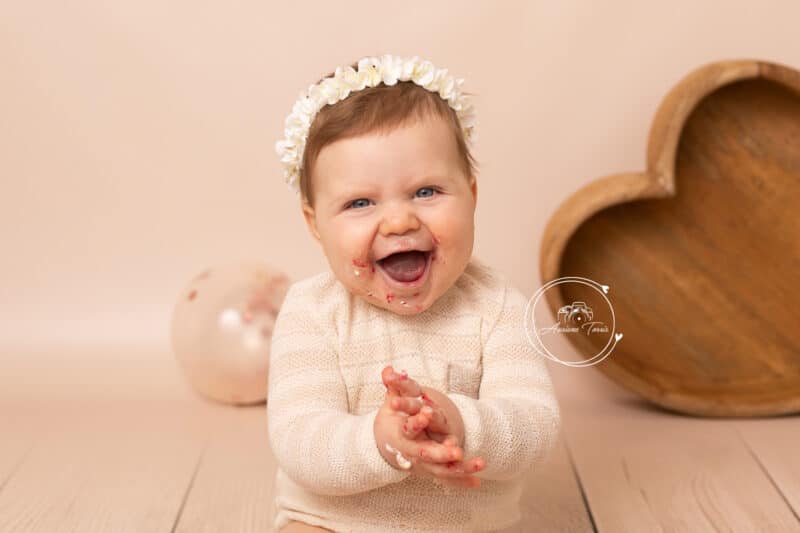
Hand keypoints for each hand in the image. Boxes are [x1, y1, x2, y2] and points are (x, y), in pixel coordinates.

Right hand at [378, 366, 484, 487]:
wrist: (385, 444)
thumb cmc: (391, 419)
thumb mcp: (391, 401)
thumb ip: (394, 386)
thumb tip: (388, 369)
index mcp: (399, 434)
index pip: (407, 429)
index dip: (416, 422)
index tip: (427, 414)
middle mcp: (410, 452)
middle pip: (425, 454)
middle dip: (441, 453)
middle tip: (457, 450)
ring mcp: (420, 464)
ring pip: (440, 470)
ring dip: (460, 469)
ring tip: (480, 463)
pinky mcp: (430, 471)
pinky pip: (446, 479)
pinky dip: (461, 482)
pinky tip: (477, 483)